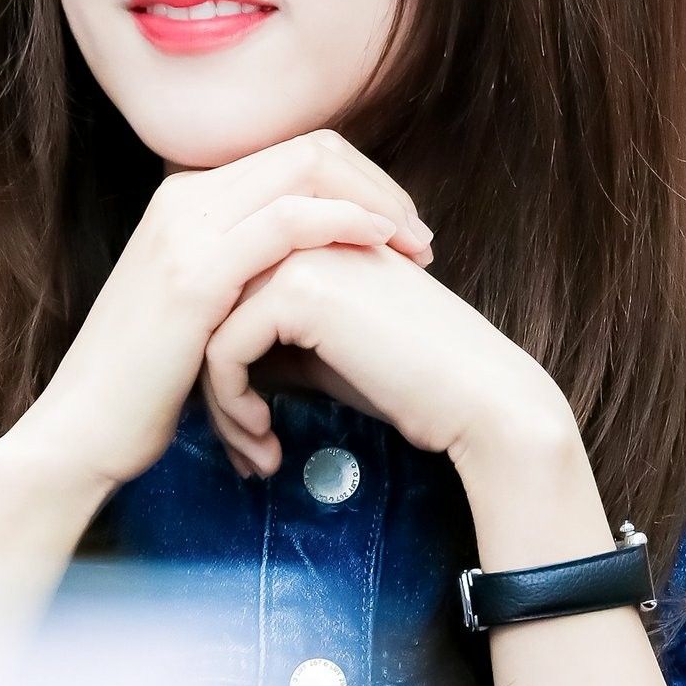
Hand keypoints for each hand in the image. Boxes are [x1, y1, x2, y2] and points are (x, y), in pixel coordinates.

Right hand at [0, 130, 433, 491]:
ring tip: (416, 249)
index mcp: (185, 200)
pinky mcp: (196, 274)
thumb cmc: (145, 385)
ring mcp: (186, 230)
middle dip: (377, 186)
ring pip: (305, 171)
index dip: (358, 182)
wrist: (81, 430)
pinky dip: (346, 225)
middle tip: (420, 237)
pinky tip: (380, 251)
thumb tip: (310, 269)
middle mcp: (183, 198)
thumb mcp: (198, 308)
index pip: (292, 155)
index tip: (399, 229)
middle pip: (308, 150)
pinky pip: (290, 222)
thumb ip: (243, 273)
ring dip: (375, 204)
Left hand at [201, 236, 574, 478]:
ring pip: (208, 329)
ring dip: (220, 406)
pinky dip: (232, 405)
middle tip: (242, 448)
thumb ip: (269, 335)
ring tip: (251, 454)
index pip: (226, 293)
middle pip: (210, 309)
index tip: (242, 423)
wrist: (477, 398)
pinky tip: (265, 441)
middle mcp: (298, 230)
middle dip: (214, 387)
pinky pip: (224, 350)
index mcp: (307, 234)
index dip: (224, 363)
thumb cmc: (408, 380)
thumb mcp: (325, 348)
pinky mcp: (297, 289)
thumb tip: (207, 356)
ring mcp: (297, 252)